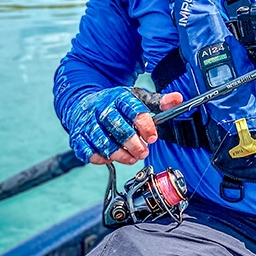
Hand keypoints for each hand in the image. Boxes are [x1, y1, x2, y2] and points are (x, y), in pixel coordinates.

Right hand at [64, 87, 182, 164]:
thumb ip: (158, 102)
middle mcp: (101, 109)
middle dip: (132, 143)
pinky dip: (100, 158)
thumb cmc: (114, 104)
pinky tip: (111, 158)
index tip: (152, 137)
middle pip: (116, 126)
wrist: (81, 102)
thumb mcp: (137, 98)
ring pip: (102, 141)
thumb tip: (178, 99)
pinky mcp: (78, 137)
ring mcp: (88, 123)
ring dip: (119, 153)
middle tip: (143, 152)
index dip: (144, 125)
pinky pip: (87, 151)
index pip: (132, 109)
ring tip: (131, 158)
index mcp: (118, 97)